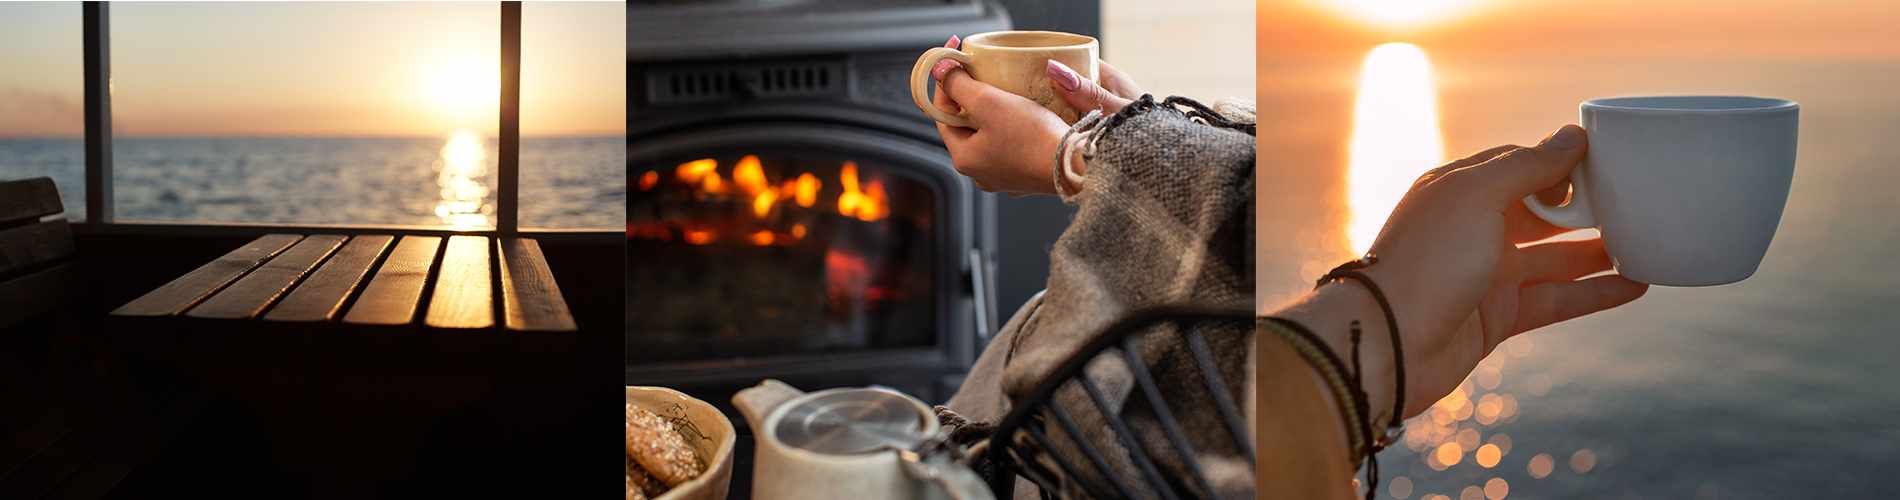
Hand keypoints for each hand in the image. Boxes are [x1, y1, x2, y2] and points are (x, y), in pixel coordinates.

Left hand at [929, 36, 1143, 193]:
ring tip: (1005, 88)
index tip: (955, 56)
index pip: (942, 112)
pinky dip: (1013, 125)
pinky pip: (1011, 143)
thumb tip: (939, 71)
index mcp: (963, 158)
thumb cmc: (1032, 137)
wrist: (1077, 166)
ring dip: (993, 110)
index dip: (946, 81)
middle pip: (966, 124)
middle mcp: (980, 173)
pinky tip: (1026, 111)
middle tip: (981, 70)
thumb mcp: (989, 103)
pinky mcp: (1027, 174)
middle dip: (971, 95)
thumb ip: (958, 85)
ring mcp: (1004, 176)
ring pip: (989, 133)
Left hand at [1360, 125, 1648, 416]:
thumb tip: (1573, 135)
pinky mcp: (1497, 317)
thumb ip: (1527, 165)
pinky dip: (1595, 293)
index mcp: (1458, 190)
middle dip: (1585, 205)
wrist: (1388, 342)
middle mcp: (1471, 229)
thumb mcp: (1477, 196)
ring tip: (1651, 239)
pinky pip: (1556, 299)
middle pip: (1540, 210)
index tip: (1608, 160)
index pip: (1518, 165)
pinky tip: (1637, 284)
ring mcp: (1485, 274)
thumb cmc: (1426, 260)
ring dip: (1599, 250)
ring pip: (1554, 257)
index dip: (1560, 162)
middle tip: (1638, 199)